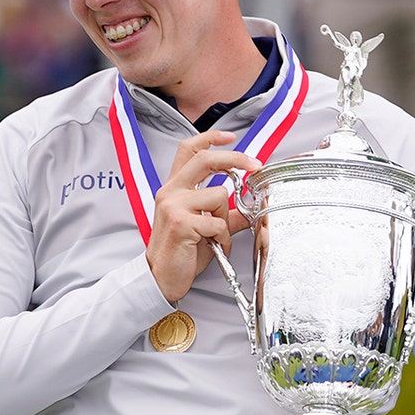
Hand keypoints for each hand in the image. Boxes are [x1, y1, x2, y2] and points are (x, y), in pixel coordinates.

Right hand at [145, 130, 261, 302]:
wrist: (160, 278)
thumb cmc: (180, 252)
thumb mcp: (204, 227)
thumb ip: (225, 213)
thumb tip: (251, 207)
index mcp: (174, 188)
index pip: (188, 150)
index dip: (210, 137)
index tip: (230, 136)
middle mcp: (171, 192)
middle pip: (205, 159)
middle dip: (235, 158)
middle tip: (254, 164)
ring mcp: (174, 206)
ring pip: (219, 195)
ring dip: (226, 218)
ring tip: (217, 236)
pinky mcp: (181, 223)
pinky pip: (218, 222)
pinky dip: (223, 237)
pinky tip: (214, 246)